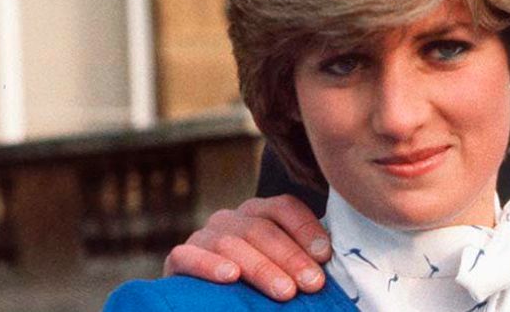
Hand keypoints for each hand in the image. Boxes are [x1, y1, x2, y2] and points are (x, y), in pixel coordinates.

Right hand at [163, 195, 331, 300]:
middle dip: (290, 258)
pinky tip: (230, 276)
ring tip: (284, 291)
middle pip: (262, 228)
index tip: (325, 255)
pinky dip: (209, 265)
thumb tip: (331, 262)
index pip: (284, 207)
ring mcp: (204, 236)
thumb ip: (302, 261)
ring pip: (232, 243)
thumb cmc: (257, 285)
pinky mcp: (178, 257)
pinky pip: (189, 255)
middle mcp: (231, 218)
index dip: (306, 229)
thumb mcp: (281, 269)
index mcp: (259, 212)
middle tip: (312, 284)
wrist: (210, 302)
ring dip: (261, 268)